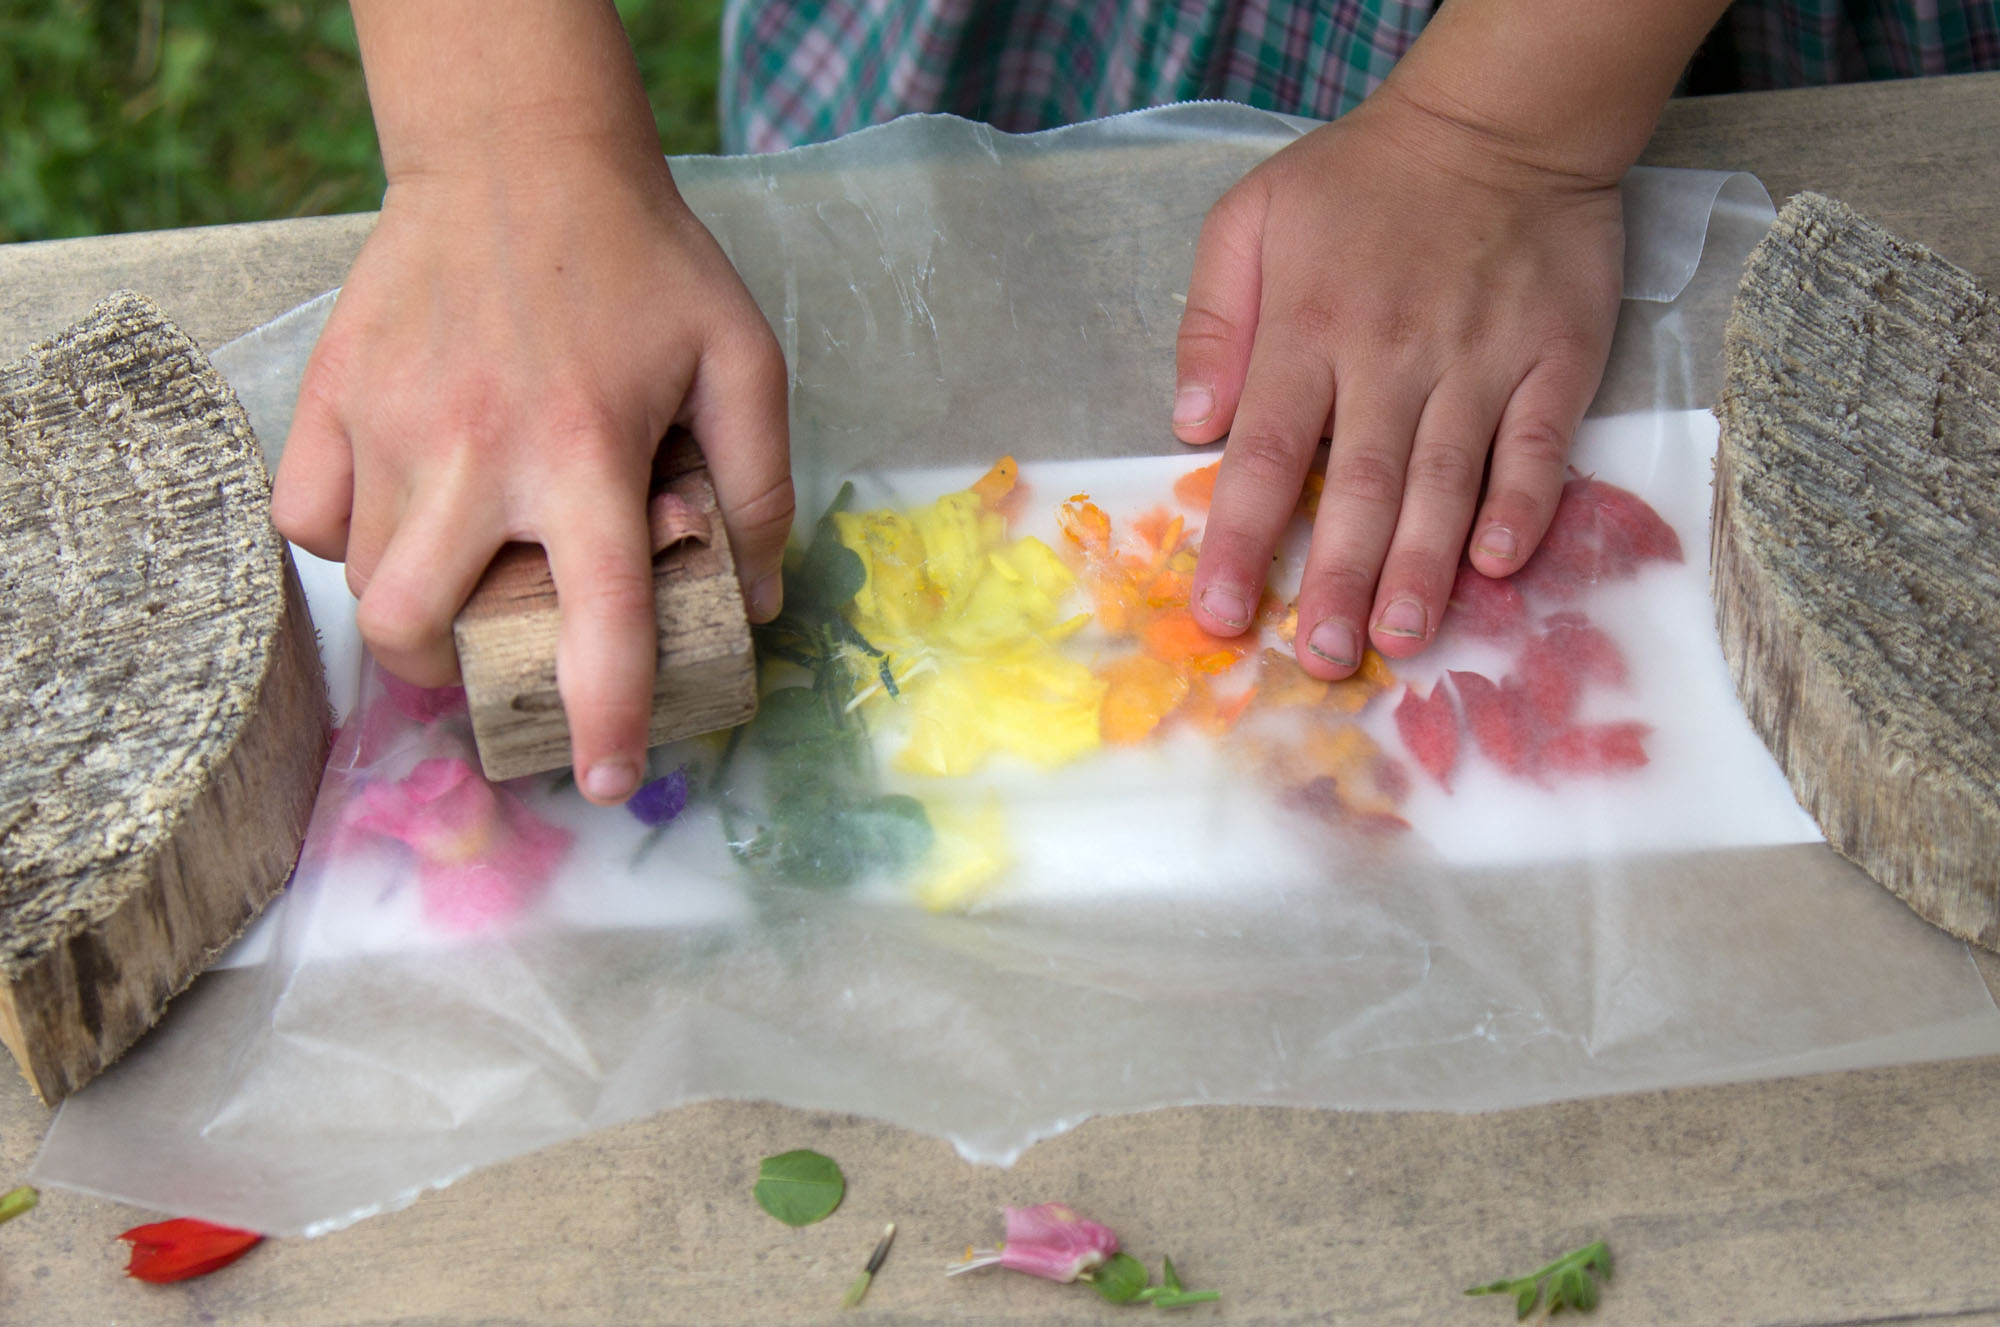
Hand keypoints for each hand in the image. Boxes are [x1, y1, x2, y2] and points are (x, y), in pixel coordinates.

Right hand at [272, 145, 792, 802]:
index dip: (604, 720)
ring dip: (411, 614)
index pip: (594, 625)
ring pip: (360, 583)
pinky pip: (305, 518)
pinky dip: (344, 543)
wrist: (518, 152)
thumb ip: (757, 488)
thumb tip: (756, 600)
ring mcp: (386, 426)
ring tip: (460, 585)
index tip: (610, 777)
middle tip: (497, 659)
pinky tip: (401, 516)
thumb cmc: (641, 262)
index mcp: (583, 453)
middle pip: (417, 634)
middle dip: (457, 680)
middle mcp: (472, 454)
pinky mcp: (329, 395)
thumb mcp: (740, 360)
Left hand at [1171, 84, 1623, 677]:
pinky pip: (1538, 446)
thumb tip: (1190, 423)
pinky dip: (1521, 506)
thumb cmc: (1360, 183)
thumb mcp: (1250, 220)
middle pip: (1357, 485)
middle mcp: (1390, 355)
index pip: (1263, 452)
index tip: (1220, 615)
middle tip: (1319, 659)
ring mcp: (1479, 361)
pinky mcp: (1555, 360)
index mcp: (1308, 327)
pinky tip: (1497, 565)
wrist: (1501, 123)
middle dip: (1335, 579)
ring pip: (1444, 480)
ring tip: (1397, 640)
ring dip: (1420, 567)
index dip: (1240, 539)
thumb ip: (1212, 322)